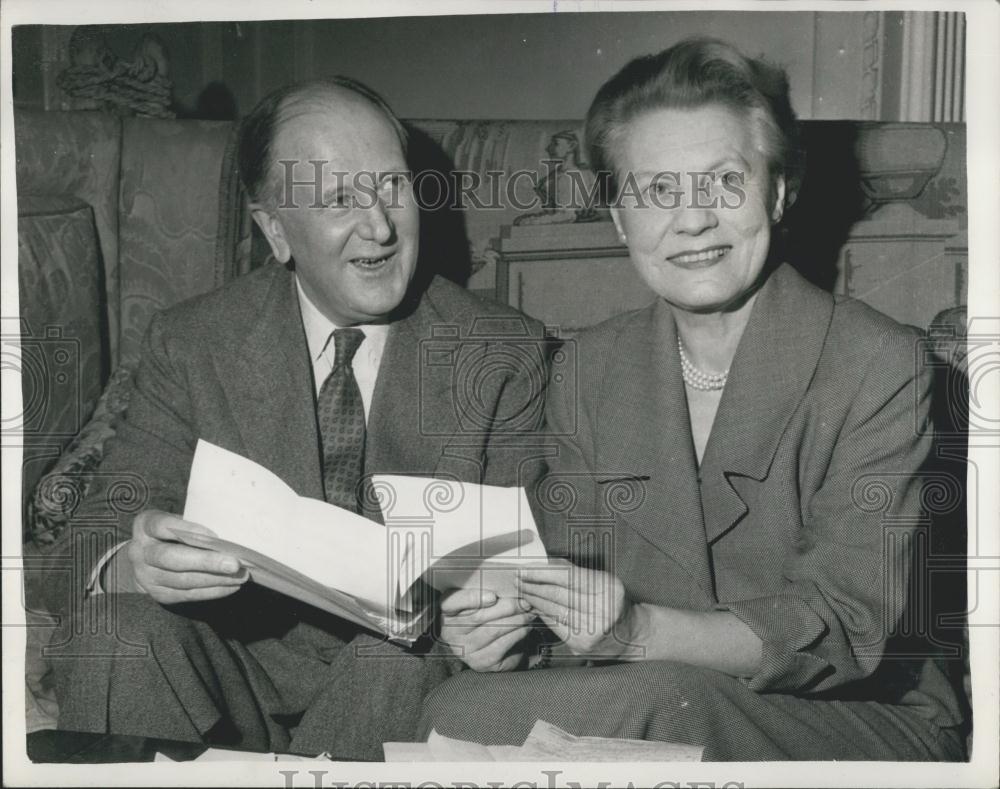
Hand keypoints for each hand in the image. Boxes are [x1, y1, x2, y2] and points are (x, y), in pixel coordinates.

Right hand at [127, 509, 247, 604]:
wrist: (147, 560)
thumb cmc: (172, 533)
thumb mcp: (176, 520)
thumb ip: (193, 525)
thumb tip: (229, 535)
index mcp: (145, 525)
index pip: (162, 525)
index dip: (188, 530)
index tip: (214, 536)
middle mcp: (140, 552)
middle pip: (172, 559)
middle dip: (206, 562)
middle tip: (234, 563)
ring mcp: (146, 576)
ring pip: (182, 580)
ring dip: (215, 579)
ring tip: (240, 576)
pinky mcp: (158, 594)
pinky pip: (187, 595)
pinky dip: (212, 591)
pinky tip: (232, 586)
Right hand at [439, 588, 534, 671]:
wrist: (497, 645)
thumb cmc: (489, 615)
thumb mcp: (483, 600)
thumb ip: (489, 592)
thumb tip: (510, 585)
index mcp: (448, 611)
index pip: (450, 603)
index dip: (470, 598)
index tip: (493, 596)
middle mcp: (450, 632)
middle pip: (478, 616)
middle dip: (507, 607)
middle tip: (524, 601)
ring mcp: (464, 649)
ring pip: (493, 630)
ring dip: (516, 620)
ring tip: (529, 612)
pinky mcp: (479, 663)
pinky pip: (501, 645)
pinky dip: (518, 634)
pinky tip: (526, 627)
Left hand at [518, 563, 638, 659]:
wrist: (630, 635)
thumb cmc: (612, 601)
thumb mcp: (601, 580)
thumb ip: (574, 572)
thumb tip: (543, 564)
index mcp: (608, 589)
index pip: (567, 577)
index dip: (542, 572)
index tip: (524, 568)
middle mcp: (602, 611)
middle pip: (557, 594)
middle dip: (532, 585)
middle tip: (517, 578)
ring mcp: (591, 631)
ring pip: (553, 610)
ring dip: (533, 599)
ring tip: (522, 590)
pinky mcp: (581, 645)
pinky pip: (554, 625)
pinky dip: (542, 614)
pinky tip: (533, 606)